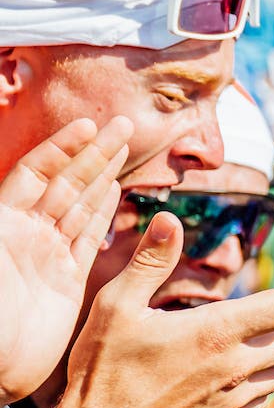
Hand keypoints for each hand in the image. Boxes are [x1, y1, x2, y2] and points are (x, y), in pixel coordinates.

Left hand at [0, 115, 132, 398]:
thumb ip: (0, 231)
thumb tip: (20, 199)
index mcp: (1, 224)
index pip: (36, 174)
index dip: (61, 149)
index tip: (88, 126)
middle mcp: (24, 234)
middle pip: (65, 183)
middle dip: (93, 153)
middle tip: (124, 125)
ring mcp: (46, 256)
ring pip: (81, 206)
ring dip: (104, 175)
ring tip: (126, 147)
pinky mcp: (67, 281)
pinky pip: (89, 238)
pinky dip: (104, 213)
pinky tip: (116, 193)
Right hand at [41, 215, 273, 407]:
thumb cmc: (103, 372)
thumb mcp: (116, 307)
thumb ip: (149, 262)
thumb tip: (169, 219)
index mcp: (216, 333)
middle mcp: (236, 368)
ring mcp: (235, 399)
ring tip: (271, 330)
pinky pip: (265, 396)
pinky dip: (269, 375)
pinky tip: (250, 367)